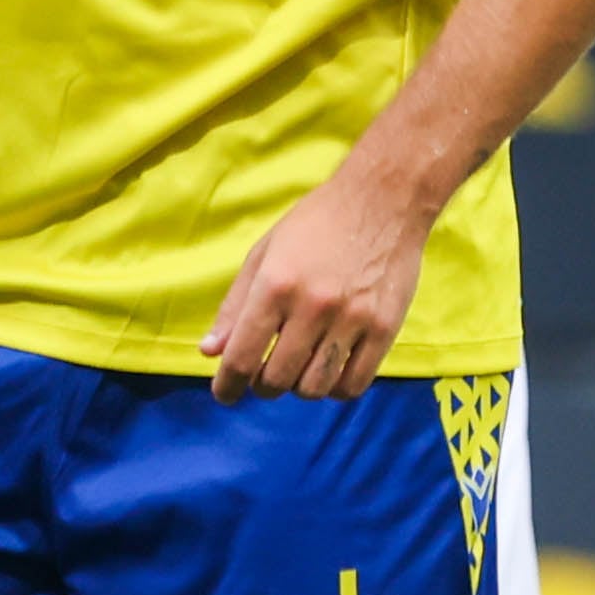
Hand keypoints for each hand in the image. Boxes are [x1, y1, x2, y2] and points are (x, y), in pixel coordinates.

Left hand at [202, 160, 434, 402]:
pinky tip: (329, 371)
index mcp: (275, 285)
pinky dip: (335, 389)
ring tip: (298, 369)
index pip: (242, 357)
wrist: (383, 200)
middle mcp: (312, 306)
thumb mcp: (264, 254)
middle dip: (262, 386)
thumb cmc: (315, 224)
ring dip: (298, 389)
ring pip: (314, 388)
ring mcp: (352, 319)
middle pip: (276, 380)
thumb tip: (209, 352)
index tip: (224, 394)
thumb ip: (235, 306)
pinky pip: (354, 384)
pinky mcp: (384, 328)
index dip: (227, 386)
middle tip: (264, 375)